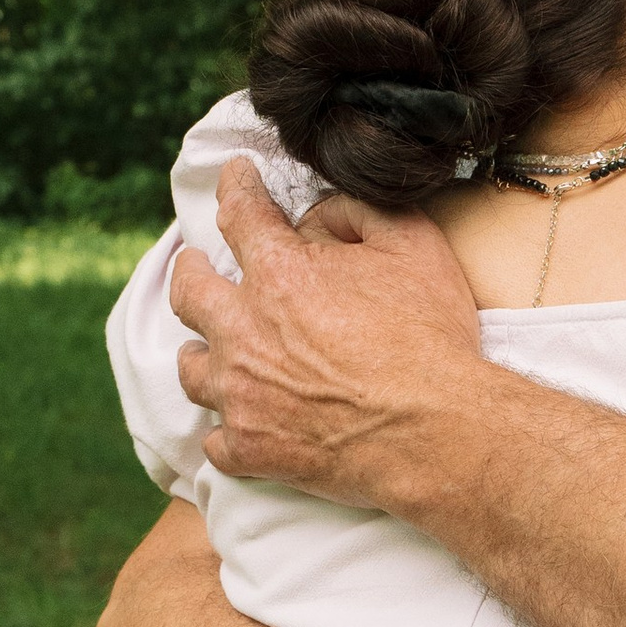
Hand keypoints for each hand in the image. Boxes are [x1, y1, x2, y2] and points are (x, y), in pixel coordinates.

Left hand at [171, 159, 486, 503]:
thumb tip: (318, 214)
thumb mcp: (414, 245)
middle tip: (193, 265)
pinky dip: (226, 429)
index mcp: (279, 275)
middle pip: (189, 293)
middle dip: (189, 271)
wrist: (437, 433)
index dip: (237, 187)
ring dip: (202, 354)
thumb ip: (358, 211)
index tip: (235, 177)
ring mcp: (242, 395)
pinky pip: (215, 440)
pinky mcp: (251, 449)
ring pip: (193, 370)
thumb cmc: (431, 338)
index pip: (241, 214)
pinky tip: (239, 424)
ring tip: (211, 351)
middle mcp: (244, 332)